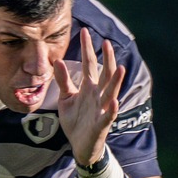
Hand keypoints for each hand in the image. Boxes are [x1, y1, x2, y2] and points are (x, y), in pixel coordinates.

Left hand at [56, 28, 127, 165]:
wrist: (80, 145)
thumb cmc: (76, 120)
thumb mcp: (66, 98)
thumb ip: (63, 80)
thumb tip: (57, 61)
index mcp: (89, 87)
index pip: (89, 65)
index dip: (86, 49)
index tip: (84, 32)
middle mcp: (97, 95)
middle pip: (104, 74)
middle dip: (106, 59)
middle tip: (107, 42)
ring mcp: (101, 109)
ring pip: (110, 92)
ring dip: (115, 81)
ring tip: (120, 68)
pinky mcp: (101, 124)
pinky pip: (108, 116)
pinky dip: (111, 109)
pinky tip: (114, 102)